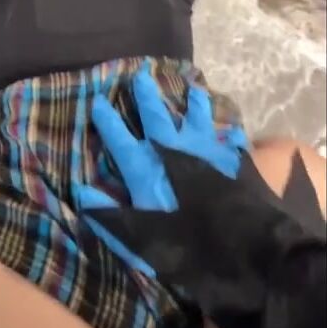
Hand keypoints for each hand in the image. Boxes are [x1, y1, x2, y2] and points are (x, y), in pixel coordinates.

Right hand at [77, 68, 246, 271]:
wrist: (248, 254)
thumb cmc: (188, 251)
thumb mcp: (142, 242)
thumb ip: (111, 217)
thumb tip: (81, 193)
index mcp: (149, 171)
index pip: (121, 141)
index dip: (108, 121)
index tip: (97, 100)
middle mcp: (177, 153)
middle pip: (159, 118)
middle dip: (147, 96)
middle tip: (141, 73)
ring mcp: (210, 154)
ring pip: (200, 119)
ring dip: (194, 103)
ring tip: (194, 87)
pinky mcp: (237, 163)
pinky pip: (233, 141)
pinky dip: (232, 133)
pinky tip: (234, 129)